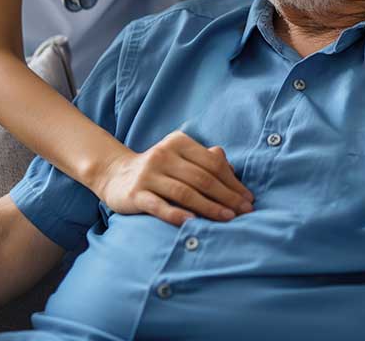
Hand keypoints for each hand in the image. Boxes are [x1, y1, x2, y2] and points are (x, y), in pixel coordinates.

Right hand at [94, 131, 254, 225]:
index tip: (248, 199)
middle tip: (244, 212)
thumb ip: (206, 160)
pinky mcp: (135, 194)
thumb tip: (234, 169)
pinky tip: (192, 222)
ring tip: (228, 218)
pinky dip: (177, 214)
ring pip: (184, 192)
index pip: (212, 163)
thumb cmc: (159, 169)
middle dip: (227, 196)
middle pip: (202, 178)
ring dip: (209, 207)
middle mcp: (163, 155)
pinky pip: (159, 206)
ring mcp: (148, 175)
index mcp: (178, 142)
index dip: (233, 182)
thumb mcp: (181, 158)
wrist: (115, 175)